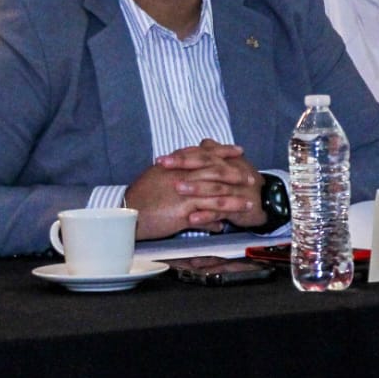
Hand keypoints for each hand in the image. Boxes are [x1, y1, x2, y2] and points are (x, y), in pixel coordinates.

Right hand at [125, 140, 262, 239]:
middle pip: (215, 173)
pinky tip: (224, 226)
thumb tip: (186, 168)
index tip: (238, 151)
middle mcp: (182, 177)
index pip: (204, 155)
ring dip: (234, 201)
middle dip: (236, 174)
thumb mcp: (157, 176)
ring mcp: (183, 195)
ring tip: (249, 204)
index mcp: (176, 166)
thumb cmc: (139, 196)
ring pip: (216, 196)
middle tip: (251, 177)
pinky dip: (215, 221)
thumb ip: (174, 171)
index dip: (223, 152)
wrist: (126, 213)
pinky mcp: (181, 213)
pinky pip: (204, 217)